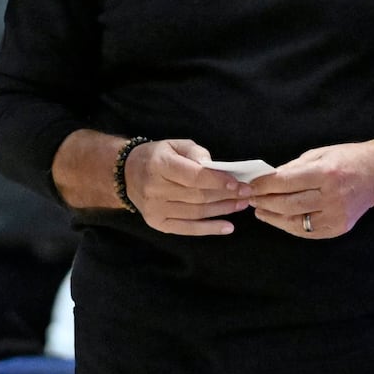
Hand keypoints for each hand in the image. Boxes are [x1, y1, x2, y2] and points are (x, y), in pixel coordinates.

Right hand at [126, 139, 251, 235]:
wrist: (127, 174)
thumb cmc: (156, 157)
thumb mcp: (174, 145)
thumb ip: (195, 153)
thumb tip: (215, 167)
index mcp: (159, 165)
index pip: (193, 176)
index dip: (217, 181)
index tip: (237, 183)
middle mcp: (155, 189)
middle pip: (197, 196)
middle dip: (226, 195)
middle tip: (247, 193)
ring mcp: (155, 209)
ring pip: (196, 212)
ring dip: (222, 210)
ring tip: (241, 205)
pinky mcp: (158, 223)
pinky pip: (188, 228)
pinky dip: (209, 229)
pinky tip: (228, 227)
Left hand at [249, 140, 373, 238]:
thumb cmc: (347, 159)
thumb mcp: (319, 154)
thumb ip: (293, 168)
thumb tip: (267, 179)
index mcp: (326, 173)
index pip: (285, 182)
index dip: (263, 185)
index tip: (249, 185)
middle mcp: (332, 196)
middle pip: (287, 204)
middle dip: (264, 201)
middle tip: (250, 198)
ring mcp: (336, 215)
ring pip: (295, 221)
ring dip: (273, 216)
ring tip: (260, 210)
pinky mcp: (339, 228)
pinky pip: (307, 231)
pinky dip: (289, 226)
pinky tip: (278, 218)